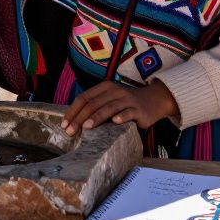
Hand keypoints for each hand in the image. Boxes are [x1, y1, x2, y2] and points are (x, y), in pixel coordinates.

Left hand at [60, 80, 179, 134]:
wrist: (154, 99)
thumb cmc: (127, 102)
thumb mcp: (110, 99)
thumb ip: (96, 105)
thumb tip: (74, 120)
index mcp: (105, 87)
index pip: (84, 97)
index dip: (73, 111)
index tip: (64, 124)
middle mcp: (115, 91)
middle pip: (93, 104)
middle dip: (80, 118)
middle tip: (70, 131)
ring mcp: (127, 99)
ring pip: (108, 108)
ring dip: (96, 117)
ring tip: (86, 127)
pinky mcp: (138, 109)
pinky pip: (128, 113)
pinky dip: (121, 117)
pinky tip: (115, 122)